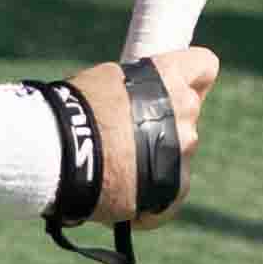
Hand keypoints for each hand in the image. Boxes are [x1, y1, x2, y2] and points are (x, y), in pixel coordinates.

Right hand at [60, 44, 215, 222]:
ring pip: (177, 154)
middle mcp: (185, 112)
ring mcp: (183, 152)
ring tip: (115, 168)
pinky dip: (151, 197)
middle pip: (186, 115)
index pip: (204, 66)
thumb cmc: (74, 112)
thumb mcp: (106, 80)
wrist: (58, 155)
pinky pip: (171, 192)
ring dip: (156, 159)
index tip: (174, 87)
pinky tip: (121, 195)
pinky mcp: (175, 188)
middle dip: (164, 123)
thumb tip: (141, 97)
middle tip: (127, 134)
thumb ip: (138, 87)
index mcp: (170, 78)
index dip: (191, 78)